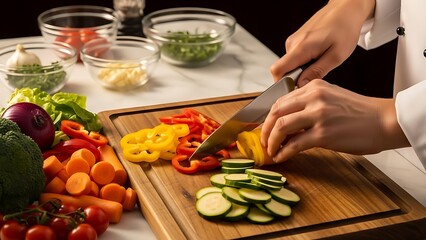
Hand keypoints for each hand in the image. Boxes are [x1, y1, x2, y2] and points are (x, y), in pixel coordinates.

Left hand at [260, 79, 408, 162]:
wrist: (384, 121)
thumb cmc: (360, 112)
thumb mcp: (332, 97)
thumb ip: (309, 103)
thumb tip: (288, 120)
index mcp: (314, 86)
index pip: (281, 100)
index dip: (269, 117)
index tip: (266, 127)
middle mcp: (314, 98)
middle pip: (276, 112)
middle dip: (266, 129)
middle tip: (264, 141)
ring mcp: (318, 115)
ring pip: (281, 126)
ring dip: (271, 141)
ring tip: (271, 150)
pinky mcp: (323, 134)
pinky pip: (294, 144)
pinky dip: (283, 152)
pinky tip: (281, 157)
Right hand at [270, 0, 374, 86]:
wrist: (346, 9)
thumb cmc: (345, 29)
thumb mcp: (336, 56)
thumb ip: (317, 72)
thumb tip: (301, 85)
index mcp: (301, 47)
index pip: (277, 70)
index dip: (282, 84)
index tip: (296, 89)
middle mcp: (292, 43)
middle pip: (284, 70)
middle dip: (297, 77)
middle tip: (318, 73)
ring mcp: (293, 41)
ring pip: (290, 65)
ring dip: (303, 69)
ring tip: (322, 61)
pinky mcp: (296, 40)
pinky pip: (294, 58)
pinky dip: (304, 62)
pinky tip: (319, 55)